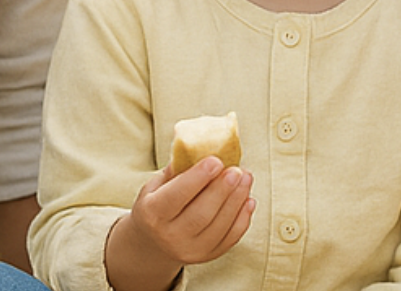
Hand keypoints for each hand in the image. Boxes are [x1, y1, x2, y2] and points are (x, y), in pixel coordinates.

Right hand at [104, 159, 255, 290]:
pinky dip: (243, 218)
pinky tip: (248, 198)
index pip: (177, 196)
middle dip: (222, 189)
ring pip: (219, 227)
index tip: (216, 160)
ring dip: (237, 200)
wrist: (153, 242)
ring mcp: (189, 250)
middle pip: (201, 214)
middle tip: (237, 169)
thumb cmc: (157, 204)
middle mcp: (169, 236)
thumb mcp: (156, 185)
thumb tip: (200, 144)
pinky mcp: (206, 257)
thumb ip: (177, 170)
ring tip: (246, 177)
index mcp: (152, 214)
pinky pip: (230, 238)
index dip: (198, 178)